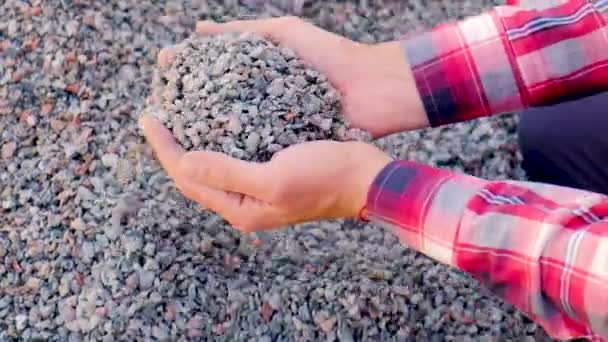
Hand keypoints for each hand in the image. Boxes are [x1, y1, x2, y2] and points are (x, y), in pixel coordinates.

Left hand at [140, 115, 391, 231]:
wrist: (364, 178)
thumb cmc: (324, 178)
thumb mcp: (273, 178)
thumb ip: (228, 173)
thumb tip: (184, 164)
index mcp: (241, 209)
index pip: (189, 179)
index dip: (165, 150)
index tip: (148, 119)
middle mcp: (245, 202)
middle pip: (196, 175)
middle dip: (173, 147)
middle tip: (155, 116)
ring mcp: (258, 189)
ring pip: (213, 165)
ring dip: (193, 142)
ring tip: (177, 116)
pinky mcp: (270, 173)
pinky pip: (233, 155)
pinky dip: (217, 138)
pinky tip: (214, 120)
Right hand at [157, 16, 428, 137]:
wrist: (373, 89)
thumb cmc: (331, 57)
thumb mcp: (284, 34)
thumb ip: (242, 33)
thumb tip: (196, 32)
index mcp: (258, 82)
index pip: (212, 85)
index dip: (186, 82)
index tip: (159, 83)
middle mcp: (261, 109)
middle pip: (216, 116)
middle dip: (184, 118)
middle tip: (156, 116)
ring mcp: (274, 133)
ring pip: (231, 141)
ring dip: (202, 142)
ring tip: (172, 140)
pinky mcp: (288, 153)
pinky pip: (256, 157)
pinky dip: (234, 158)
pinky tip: (208, 160)